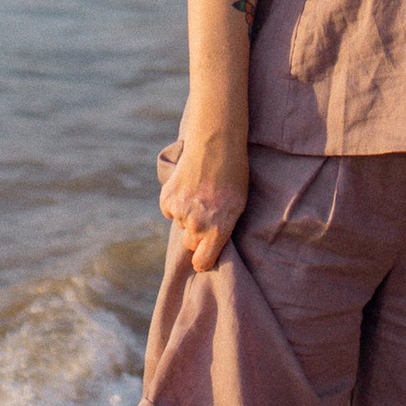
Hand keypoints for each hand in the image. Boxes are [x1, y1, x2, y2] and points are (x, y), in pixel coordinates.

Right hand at [161, 133, 248, 271]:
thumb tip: (211, 245)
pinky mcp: (167, 199)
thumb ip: (224, 228)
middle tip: (207, 212)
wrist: (215, 144)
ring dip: (188, 214)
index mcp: (218, 229)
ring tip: (200, 193)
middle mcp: (198, 224)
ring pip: (181, 224)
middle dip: (197, 234)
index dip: (203, 260)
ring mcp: (180, 212)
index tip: (204, 256)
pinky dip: (176, 202)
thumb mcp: (238, 205)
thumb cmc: (233, 174)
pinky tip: (187, 186)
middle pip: (191, 243)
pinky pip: (170, 210)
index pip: (203, 262)